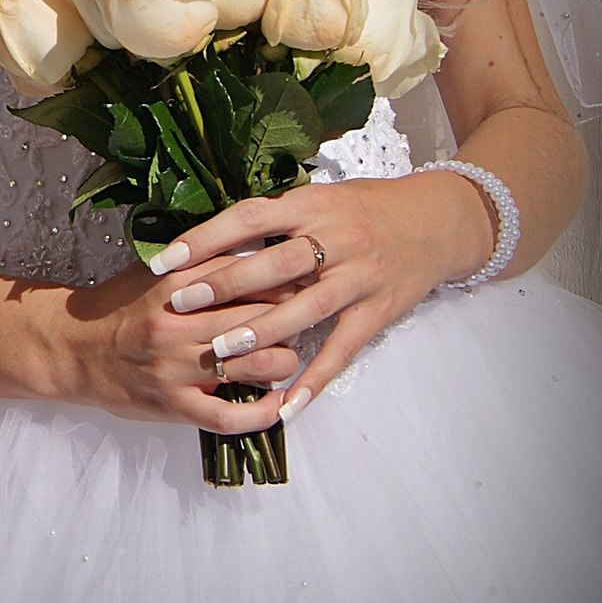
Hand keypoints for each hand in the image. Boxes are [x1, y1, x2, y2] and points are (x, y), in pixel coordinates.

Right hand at [57, 259, 300, 435]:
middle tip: (306, 318)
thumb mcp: (158, 271)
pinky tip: (280, 406)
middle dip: (293, 317)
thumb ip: (205, 261)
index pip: (250, 274)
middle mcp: (179, 322)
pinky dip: (262, 415)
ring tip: (287, 356)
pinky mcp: (172, 405)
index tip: (300, 280)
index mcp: (178, 280)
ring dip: (283, 361)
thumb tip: (263, 250)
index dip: (285, 277)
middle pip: (261, 316)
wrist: (73, 347)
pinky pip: (228, 417)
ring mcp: (176, 367)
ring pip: (254, 362)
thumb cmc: (121, 306)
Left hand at [143, 168, 493, 415]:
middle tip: (179, 306)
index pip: (252, 217)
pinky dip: (315, 379)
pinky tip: (286, 404)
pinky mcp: (378, 311)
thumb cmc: (366, 208)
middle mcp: (337, 238)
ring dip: (261, 332)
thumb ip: (277, 219)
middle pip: (275, 263)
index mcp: (315, 204)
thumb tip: (214, 238)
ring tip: (220, 353)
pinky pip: (343, 350)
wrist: (436, 221)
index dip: (207, 238)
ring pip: (306, 307)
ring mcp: (360, 277)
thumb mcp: (320, 198)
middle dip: (224, 286)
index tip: (166, 260)